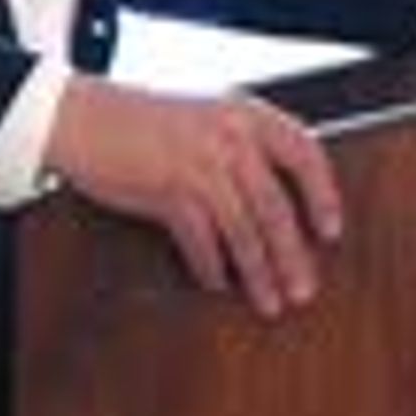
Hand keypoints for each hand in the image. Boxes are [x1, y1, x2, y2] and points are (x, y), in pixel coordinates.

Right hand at [44, 75, 344, 316]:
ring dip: (258, 273)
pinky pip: (201, 239)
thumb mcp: (205, 116)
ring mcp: (199, 165)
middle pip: (276, 207)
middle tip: (304, 290)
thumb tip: (273, 199)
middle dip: (292, 256)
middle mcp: (230, 138)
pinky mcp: (168, 191)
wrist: (84, 118)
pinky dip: (211, 266)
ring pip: (243, 230)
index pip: (306, 153)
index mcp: (247, 114)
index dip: (323, 195)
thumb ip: (241, 145)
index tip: (330, 231)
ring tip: (269, 302)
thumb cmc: (142, 120)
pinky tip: (218, 283)